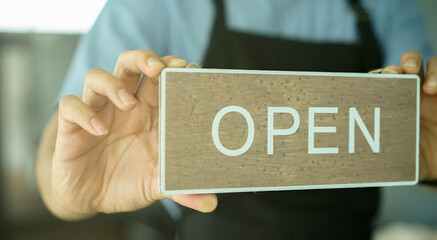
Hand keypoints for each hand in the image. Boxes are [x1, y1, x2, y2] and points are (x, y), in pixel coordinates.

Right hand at [53, 50, 216, 214]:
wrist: (91, 198)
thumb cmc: (127, 181)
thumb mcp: (156, 185)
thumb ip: (182, 189)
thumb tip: (211, 202)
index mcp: (148, 113)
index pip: (160, 78)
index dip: (171, 68)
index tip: (187, 69)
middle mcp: (123, 106)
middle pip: (130, 65)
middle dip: (144, 59)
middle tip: (158, 68)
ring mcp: (97, 112)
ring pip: (98, 77)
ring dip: (113, 84)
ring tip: (128, 104)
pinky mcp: (72, 126)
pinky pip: (70, 105)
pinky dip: (83, 112)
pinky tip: (98, 130)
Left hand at [382, 51, 436, 180]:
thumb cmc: (414, 160)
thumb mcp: (398, 160)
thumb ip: (381, 160)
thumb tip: (354, 169)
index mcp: (395, 103)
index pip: (388, 80)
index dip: (384, 73)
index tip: (384, 76)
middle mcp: (416, 94)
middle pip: (410, 66)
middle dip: (408, 62)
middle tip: (404, 70)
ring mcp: (435, 94)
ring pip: (434, 67)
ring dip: (432, 69)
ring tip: (430, 86)